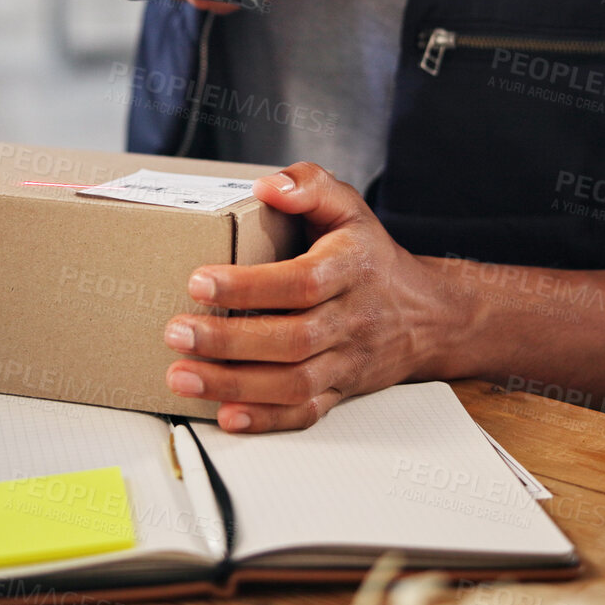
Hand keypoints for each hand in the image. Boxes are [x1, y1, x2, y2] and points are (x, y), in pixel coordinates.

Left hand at [161, 163, 464, 431]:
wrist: (427, 314)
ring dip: (234, 384)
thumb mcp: (348, 207)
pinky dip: (265, 419)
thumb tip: (268, 186)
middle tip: (176, 333)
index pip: (301, 281)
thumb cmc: (371, 256)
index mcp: (351, 268)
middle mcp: (351, 318)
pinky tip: (226, 415)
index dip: (249, 286)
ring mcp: (346, 360)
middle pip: (293, 339)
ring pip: (294, 383)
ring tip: (182, 375)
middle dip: (229, 341)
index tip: (199, 281)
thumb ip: (309, 184)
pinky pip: (305, 413)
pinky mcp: (340, 390)